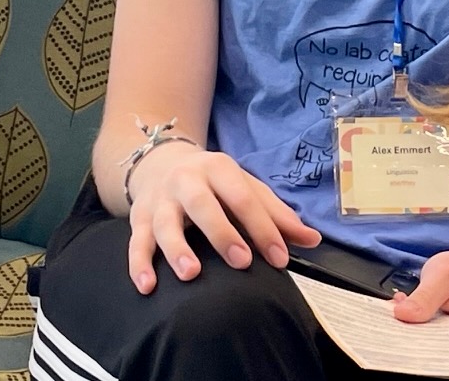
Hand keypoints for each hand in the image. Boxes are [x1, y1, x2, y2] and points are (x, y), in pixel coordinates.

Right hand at [124, 147, 320, 294]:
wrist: (159, 162)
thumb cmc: (213, 184)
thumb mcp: (245, 187)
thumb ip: (276, 214)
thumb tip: (312, 239)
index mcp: (218, 169)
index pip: (243, 197)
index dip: (263, 227)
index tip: (280, 258)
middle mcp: (186, 180)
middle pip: (202, 204)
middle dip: (222, 232)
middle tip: (241, 261)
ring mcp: (160, 200)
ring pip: (164, 223)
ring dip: (177, 248)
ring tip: (191, 273)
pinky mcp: (138, 218)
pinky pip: (136, 242)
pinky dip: (138, 264)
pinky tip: (148, 286)